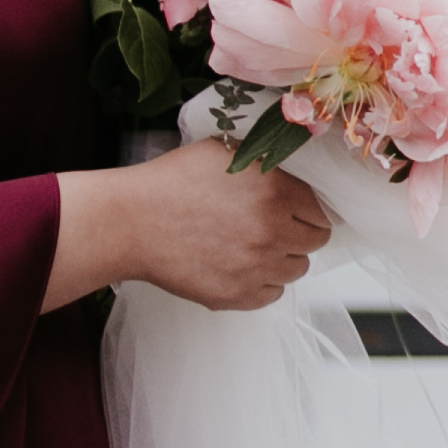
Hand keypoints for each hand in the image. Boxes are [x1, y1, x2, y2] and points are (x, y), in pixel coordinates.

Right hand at [58, 139, 330, 313]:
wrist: (127, 222)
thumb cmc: (169, 183)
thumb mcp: (224, 153)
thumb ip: (267, 164)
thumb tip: (294, 175)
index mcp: (276, 192)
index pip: (320, 211)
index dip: (307, 212)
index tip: (295, 214)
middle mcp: (272, 231)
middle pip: (314, 242)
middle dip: (298, 235)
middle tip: (274, 231)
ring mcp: (255, 266)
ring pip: (296, 270)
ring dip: (281, 260)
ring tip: (253, 249)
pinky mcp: (235, 294)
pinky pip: (271, 295)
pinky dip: (262, 285)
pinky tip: (241, 269)